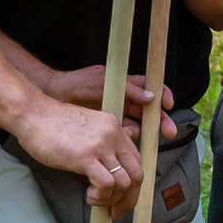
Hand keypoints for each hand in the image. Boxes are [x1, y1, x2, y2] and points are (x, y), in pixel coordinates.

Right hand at [12, 96, 145, 210]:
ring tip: (93, 199)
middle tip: (115, 211)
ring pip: (124, 182)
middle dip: (128, 198)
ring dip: (111, 199)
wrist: (31, 114)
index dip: (133, 184)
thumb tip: (108, 170)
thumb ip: (101, 145)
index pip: (137, 161)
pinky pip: (106, 184)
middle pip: (136, 174)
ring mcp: (101, 146)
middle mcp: (113, 135)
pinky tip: (88, 195)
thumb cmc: (52, 124)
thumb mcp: (86, 129)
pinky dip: (100, 196)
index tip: (121, 198)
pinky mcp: (86, 157)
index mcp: (115, 128)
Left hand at [43, 66, 177, 137]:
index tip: (169, 104)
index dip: (163, 94)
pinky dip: (127, 139)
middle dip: (161, 121)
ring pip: (138, 125)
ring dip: (143, 132)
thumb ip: (128, 89)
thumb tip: (152, 97)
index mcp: (125, 85)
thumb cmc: (76, 85)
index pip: (151, 87)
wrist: (52, 98)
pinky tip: (124, 140)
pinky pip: (124, 135)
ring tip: (137, 134)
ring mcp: (117, 115)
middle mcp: (124, 100)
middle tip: (170, 133)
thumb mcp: (102, 83)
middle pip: (149, 110)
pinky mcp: (109, 130)